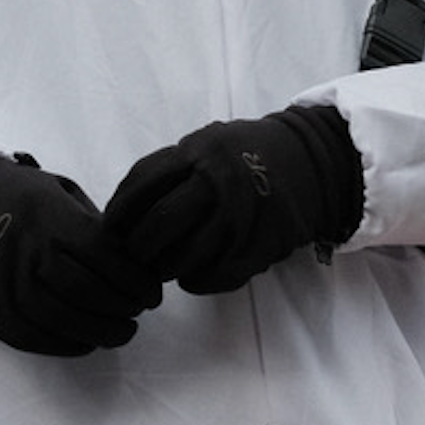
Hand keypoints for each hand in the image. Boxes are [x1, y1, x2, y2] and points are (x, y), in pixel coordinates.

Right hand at [0, 156, 160, 356]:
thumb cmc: (29, 203)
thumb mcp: (65, 194)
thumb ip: (100, 227)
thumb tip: (143, 265)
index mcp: (49, 215)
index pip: (103, 255)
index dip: (136, 280)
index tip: (153, 294)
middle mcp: (23, 248)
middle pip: (83, 289)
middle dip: (121, 308)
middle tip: (138, 313)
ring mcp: (3, 281)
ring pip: (57, 317)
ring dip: (99, 331)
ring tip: (122, 331)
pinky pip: (30, 336)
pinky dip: (65, 345)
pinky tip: (88, 340)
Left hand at [104, 106, 362, 294]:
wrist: (313, 162)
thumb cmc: (248, 154)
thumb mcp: (207, 143)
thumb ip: (171, 168)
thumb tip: (124, 209)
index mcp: (198, 152)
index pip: (140, 186)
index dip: (119, 213)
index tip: (112, 230)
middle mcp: (218, 183)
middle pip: (159, 225)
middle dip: (137, 248)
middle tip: (133, 256)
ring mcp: (242, 216)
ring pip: (185, 257)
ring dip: (165, 269)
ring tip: (161, 268)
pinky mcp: (262, 245)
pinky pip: (216, 276)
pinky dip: (196, 282)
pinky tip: (191, 277)